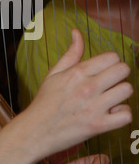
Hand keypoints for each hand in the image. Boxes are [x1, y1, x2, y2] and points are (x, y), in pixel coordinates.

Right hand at [26, 29, 132, 158]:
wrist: (35, 131)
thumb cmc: (45, 101)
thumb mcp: (54, 73)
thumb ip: (71, 53)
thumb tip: (76, 32)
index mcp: (78, 72)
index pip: (112, 57)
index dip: (111, 62)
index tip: (105, 70)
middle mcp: (88, 87)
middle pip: (123, 70)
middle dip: (119, 75)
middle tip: (110, 83)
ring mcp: (94, 107)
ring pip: (127, 90)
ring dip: (121, 95)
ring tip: (110, 98)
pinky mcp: (98, 126)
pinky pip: (126, 115)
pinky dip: (122, 115)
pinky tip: (111, 113)